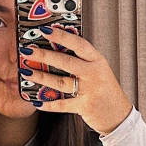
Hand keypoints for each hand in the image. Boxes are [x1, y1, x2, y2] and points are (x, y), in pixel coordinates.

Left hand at [18, 28, 132, 135]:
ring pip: (61, 82)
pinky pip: (62, 104)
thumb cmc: (106, 90)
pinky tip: (36, 100)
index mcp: (97, 60)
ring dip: (41, 76)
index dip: (61, 36)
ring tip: (26, 72)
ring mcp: (90, 91)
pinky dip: (48, 103)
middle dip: (43, 55)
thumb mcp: (99, 70)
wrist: (119, 115)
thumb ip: (82, 60)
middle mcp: (94, 73)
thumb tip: (56, 48)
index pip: (78, 43)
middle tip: (27, 51)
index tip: (44, 30)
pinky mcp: (84, 107)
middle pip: (65, 61)